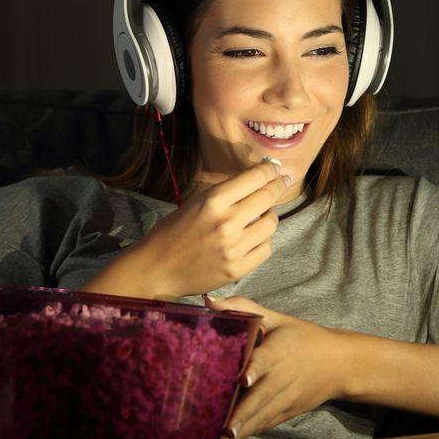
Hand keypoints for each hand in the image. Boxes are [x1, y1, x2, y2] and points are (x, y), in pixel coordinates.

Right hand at [132, 159, 291, 296]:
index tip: (275, 169)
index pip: (255, 178)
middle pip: (268, 197)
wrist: (157, 268)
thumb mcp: (195, 202)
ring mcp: (234, 247)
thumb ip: (225, 193)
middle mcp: (226, 222)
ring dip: (269, 216)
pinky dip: (263, 241)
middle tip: (282, 183)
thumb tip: (256, 179)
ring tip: (261, 216)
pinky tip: (254, 238)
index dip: (270, 170)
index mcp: (213, 200)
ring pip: (271, 224)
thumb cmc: (173, 232)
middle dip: (278, 186)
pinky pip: (265, 249)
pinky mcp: (238, 269)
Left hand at [206, 296, 349, 438]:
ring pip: (265, 414)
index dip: (256, 369)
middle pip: (263, 396)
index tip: (244, 378)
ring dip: (245, 428)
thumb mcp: (277, 318)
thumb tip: (209, 302)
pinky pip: (269, 422)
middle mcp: (284, 376)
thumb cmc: (303, 338)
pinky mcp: (290, 411)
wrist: (340, 363)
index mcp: (280, 350)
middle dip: (244, 412)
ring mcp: (288, 397)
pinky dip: (253, 431)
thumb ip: (243, 307)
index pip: (267, 359)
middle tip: (224, 427)